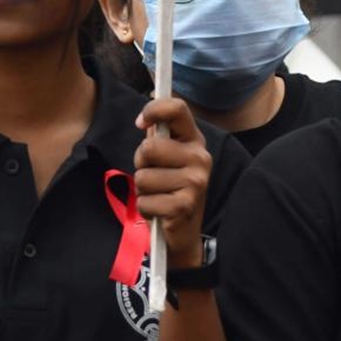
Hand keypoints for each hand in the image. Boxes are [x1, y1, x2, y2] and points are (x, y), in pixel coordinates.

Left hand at [134, 98, 211, 268]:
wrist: (184, 231)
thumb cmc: (170, 188)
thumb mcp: (168, 158)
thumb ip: (158, 135)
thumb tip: (145, 119)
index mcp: (195, 140)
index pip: (177, 109)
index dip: (153, 109)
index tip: (140, 123)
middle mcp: (200, 157)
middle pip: (148, 147)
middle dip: (141, 164)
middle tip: (153, 175)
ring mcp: (195, 182)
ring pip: (143, 176)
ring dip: (143, 189)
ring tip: (158, 195)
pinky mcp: (184, 205)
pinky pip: (145, 201)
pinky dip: (146, 208)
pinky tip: (160, 211)